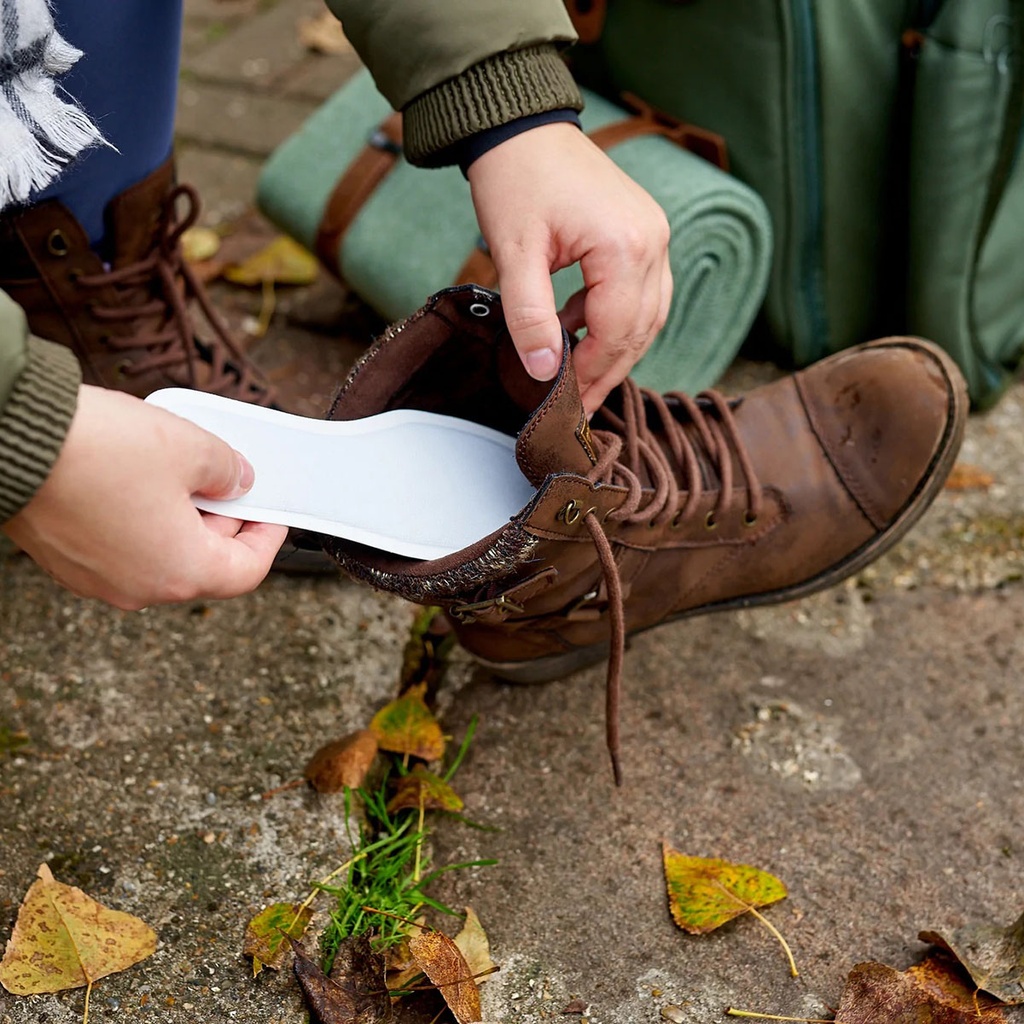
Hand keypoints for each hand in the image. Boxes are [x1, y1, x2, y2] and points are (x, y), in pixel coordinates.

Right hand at [3, 385, 286, 608]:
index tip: (272, 513)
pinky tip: (141, 480)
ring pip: (162, 554)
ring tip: (183, 472)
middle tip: (230, 482)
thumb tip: (238, 481)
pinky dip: (144, 520)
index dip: (267, 538)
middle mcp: (138, 588)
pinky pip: (124, 546)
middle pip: (204, 564)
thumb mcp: (192, 448)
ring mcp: (97, 578)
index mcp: (179, 572)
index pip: (246, 571)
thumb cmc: (98, 450)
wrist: (8, 440)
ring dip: (183, 519)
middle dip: (224, 522)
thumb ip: (229, 471)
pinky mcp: (68, 559)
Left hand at [468, 121, 671, 413]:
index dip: (592, 373)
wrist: (521, 125)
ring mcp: (655, 233)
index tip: (566, 402)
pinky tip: (577, 326)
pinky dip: (614, 317)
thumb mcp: (514, 254)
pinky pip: (642, 290)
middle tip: (577, 404)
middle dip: (608, 371)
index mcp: (625, 247)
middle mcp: (653, 241)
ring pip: (648, 314)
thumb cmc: (514, 180)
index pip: (617, 332)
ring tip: (578, 375)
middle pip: (640, 329)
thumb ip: (529, 318)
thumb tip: (543, 373)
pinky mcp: (644, 230)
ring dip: (615, 348)